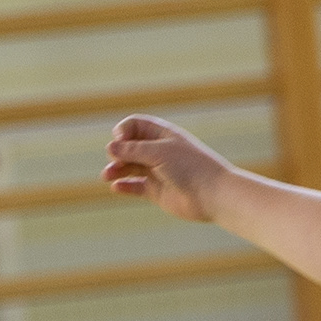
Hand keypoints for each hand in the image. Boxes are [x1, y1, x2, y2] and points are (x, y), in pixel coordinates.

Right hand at [102, 116, 231, 223]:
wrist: (213, 195)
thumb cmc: (190, 167)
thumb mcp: (159, 152)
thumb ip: (133, 150)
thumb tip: (110, 147)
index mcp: (163, 135)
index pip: (135, 125)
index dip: (123, 130)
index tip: (120, 140)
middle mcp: (159, 151)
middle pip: (129, 147)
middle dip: (117, 152)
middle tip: (114, 160)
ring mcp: (157, 171)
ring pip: (129, 167)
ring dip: (116, 169)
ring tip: (107, 175)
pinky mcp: (156, 191)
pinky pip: (135, 187)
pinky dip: (124, 186)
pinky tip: (116, 187)